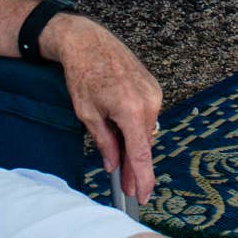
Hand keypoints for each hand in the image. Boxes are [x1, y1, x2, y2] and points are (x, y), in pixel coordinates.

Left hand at [41, 14, 163, 203]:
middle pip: (144, 145)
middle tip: (126, 187)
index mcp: (131, 110)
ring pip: (145, 131)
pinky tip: (123, 132)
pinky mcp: (153, 87)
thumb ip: (104, 143)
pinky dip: (136, 128)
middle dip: (134, 166)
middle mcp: (149, 102)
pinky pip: (147, 116)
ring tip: (118, 157)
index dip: (143, 178)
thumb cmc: (83, 75)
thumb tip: (113, 166)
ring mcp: (154, 93)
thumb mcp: (88, 114)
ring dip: (134, 145)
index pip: (141, 154)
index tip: (144, 196)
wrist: (89, 41)